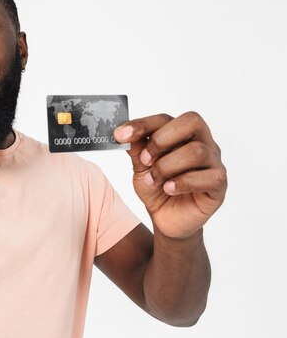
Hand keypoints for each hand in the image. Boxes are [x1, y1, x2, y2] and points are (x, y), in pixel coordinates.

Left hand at [114, 112, 226, 238]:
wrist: (166, 219)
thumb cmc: (157, 188)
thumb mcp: (140, 167)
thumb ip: (136, 149)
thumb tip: (124, 133)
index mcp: (182, 134)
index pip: (165, 118)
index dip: (142, 124)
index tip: (120, 135)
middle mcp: (202, 143)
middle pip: (192, 122)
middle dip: (161, 140)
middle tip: (144, 160)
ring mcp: (214, 162)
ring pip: (196, 151)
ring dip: (167, 166)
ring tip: (153, 181)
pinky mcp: (218, 184)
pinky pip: (208, 177)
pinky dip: (182, 182)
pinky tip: (168, 189)